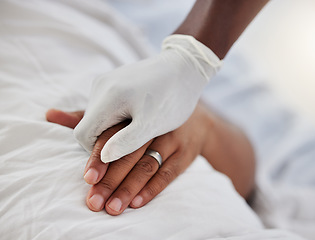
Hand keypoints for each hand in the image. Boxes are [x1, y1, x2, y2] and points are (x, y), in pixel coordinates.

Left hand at [46, 104, 212, 215]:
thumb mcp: (122, 112)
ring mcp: (171, 139)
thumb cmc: (147, 114)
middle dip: (111, 180)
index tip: (87, 179)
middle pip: (129, 154)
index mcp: (133, 114)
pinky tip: (138, 202)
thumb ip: (89, 117)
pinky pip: (169, 172)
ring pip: (147, 165)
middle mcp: (152, 125)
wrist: (194, 114)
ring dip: (129, 188)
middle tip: (94, 202)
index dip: (99, 157)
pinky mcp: (185, 153)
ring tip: (113, 208)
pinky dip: (153, 187)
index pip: (113, 136)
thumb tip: (50, 115)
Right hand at [73, 34, 221, 162]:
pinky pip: (106, 105)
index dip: (97, 153)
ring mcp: (106, 80)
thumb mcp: (152, 125)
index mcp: (107, 97)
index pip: (84, 135)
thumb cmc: (172, 99)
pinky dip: (115, 117)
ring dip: (111, 130)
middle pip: (89, 125)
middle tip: (130, 148)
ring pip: (98, 116)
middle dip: (105, 141)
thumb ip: (126, 142)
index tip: (117, 160)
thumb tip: (102, 157)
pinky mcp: (114, 79)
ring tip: (136, 131)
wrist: (185, 67)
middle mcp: (101, 86)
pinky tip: (135, 119)